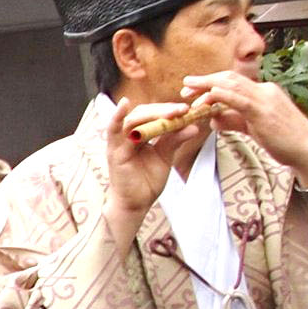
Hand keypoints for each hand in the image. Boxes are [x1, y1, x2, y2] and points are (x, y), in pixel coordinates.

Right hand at [102, 100, 198, 232]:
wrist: (136, 204)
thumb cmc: (147, 181)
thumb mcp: (165, 157)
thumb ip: (174, 140)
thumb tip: (193, 126)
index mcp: (138, 135)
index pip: (152, 116)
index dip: (168, 110)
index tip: (188, 109)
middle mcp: (126, 136)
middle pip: (143, 114)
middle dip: (164, 110)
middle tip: (183, 109)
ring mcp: (119, 144)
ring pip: (133, 120)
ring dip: (153, 113)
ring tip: (173, 112)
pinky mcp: (115, 153)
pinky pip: (113, 132)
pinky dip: (117, 117)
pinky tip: (124, 104)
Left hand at [179, 72, 307, 187]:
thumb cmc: (283, 141)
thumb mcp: (254, 128)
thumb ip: (234, 121)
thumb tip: (213, 119)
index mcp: (263, 92)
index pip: (233, 81)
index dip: (211, 82)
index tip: (193, 88)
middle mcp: (264, 91)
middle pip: (230, 79)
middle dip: (205, 81)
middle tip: (185, 86)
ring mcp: (266, 100)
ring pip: (233, 86)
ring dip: (208, 86)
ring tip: (190, 90)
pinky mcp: (265, 112)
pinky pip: (241, 100)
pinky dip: (225, 95)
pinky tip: (211, 93)